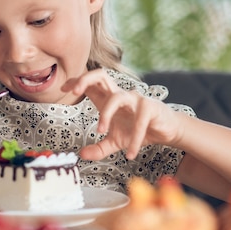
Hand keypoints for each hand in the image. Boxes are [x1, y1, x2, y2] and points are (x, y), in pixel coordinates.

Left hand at [62, 69, 183, 159]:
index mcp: (109, 99)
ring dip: (106, 114)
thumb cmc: (139, 130)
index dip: (76, 81)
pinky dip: (134, 138)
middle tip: (74, 91)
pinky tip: (130, 152)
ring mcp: (135, 99)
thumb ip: (99, 148)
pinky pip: (139, 121)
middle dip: (85, 79)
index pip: (91, 83)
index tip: (63, 88)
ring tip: (101, 131)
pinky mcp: (150, 107)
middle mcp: (120, 95)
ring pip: (117, 97)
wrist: (167, 132)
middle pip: (101, 74)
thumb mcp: (115, 142)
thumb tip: (81, 154)